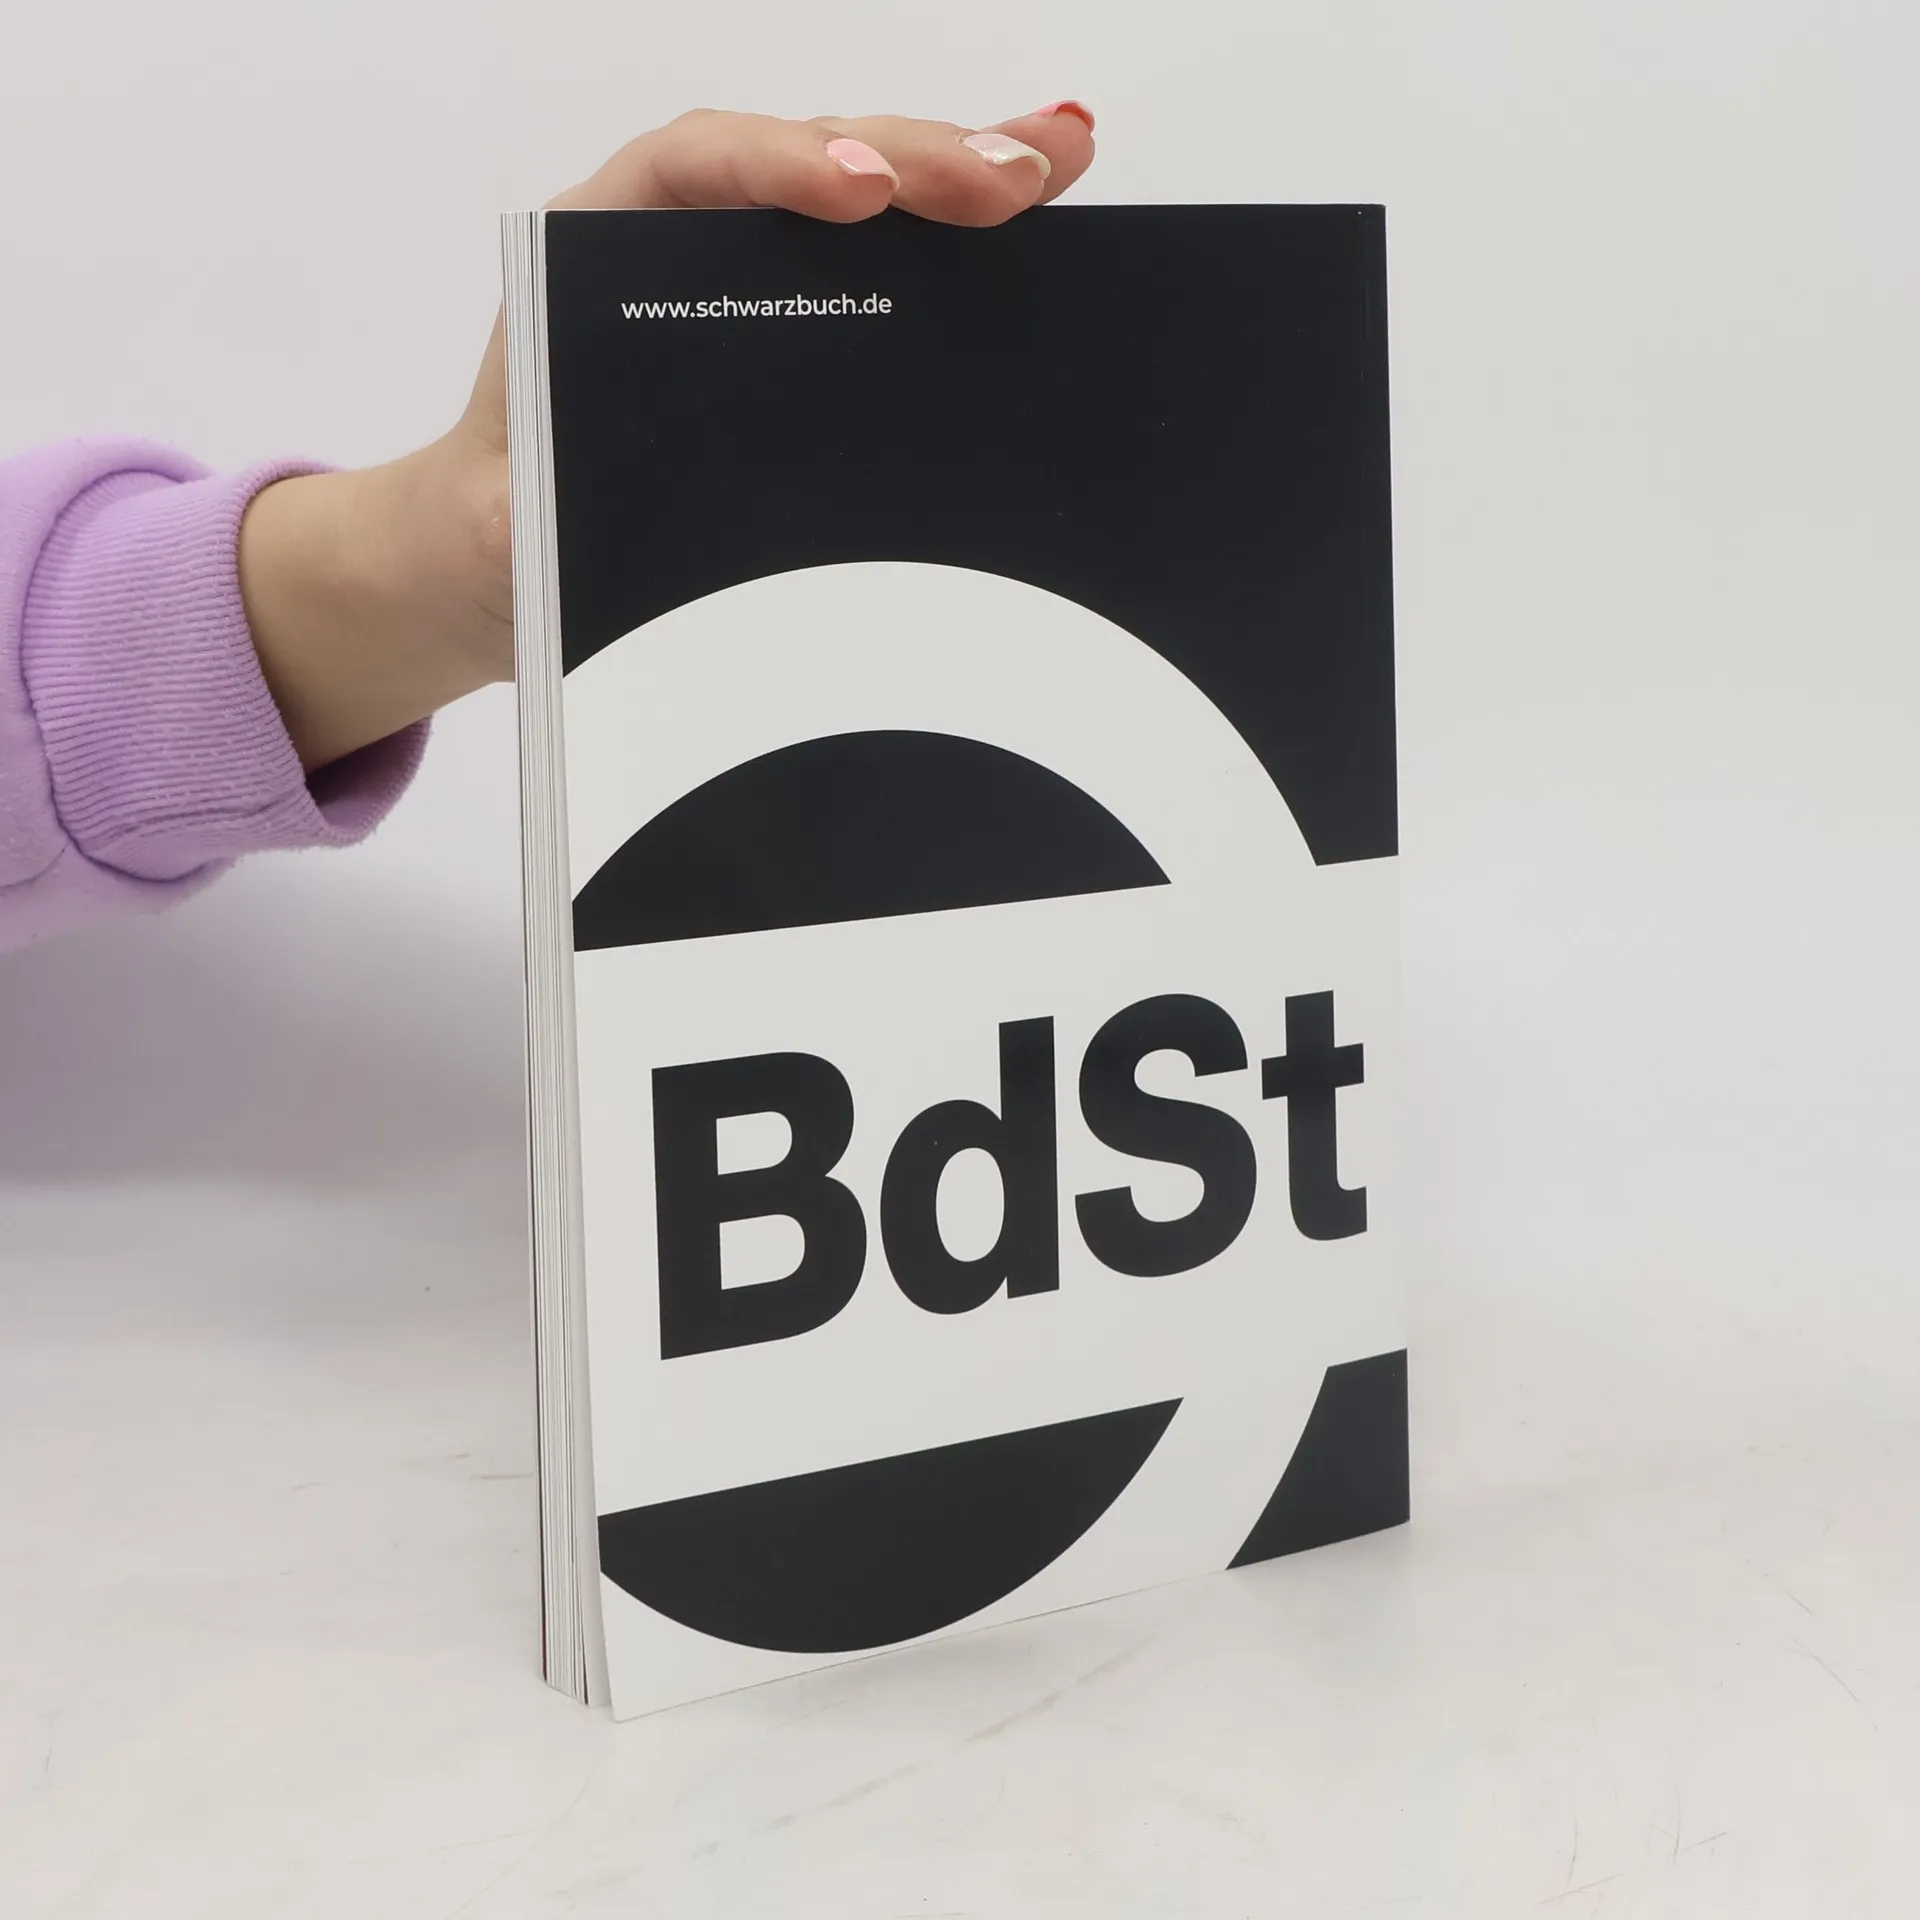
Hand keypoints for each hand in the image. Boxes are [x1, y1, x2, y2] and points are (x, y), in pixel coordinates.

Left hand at [238, 104, 1096, 770]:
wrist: (511, 551)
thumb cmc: (515, 518)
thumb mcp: (511, 520)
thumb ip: (527, 512)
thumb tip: (558, 527)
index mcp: (596, 252)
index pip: (692, 169)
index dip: (778, 169)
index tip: (856, 196)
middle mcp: (686, 241)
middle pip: (810, 162)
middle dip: (917, 162)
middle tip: (1015, 183)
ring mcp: (759, 275)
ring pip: (869, 195)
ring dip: (969, 174)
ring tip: (1061, 161)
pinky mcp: (813, 324)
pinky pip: (893, 267)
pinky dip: (969, 242)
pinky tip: (1046, 220)